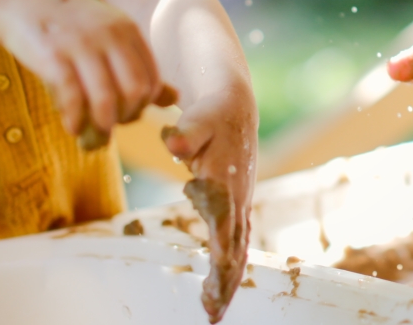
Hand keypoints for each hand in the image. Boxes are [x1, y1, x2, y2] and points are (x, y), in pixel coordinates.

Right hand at [0, 0, 176, 138]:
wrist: (19, 3)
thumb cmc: (69, 27)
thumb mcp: (110, 37)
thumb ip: (139, 66)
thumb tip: (174, 98)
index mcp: (127, 29)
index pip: (151, 79)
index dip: (142, 105)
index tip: (125, 115)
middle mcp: (109, 34)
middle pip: (134, 91)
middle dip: (125, 117)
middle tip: (110, 126)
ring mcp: (81, 44)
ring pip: (105, 99)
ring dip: (101, 126)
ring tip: (91, 136)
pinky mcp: (52, 56)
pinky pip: (72, 99)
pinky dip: (75, 120)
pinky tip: (71, 127)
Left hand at [163, 87, 256, 323]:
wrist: (233, 108)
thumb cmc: (209, 115)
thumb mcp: (196, 120)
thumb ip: (186, 134)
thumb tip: (172, 144)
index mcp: (226, 185)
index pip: (225, 229)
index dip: (220, 260)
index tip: (213, 286)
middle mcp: (237, 200)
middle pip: (234, 249)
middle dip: (225, 283)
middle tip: (211, 314)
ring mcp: (240, 204)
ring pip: (238, 250)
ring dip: (228, 281)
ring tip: (214, 311)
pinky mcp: (237, 206)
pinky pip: (236, 243)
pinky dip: (231, 267)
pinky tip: (223, 287)